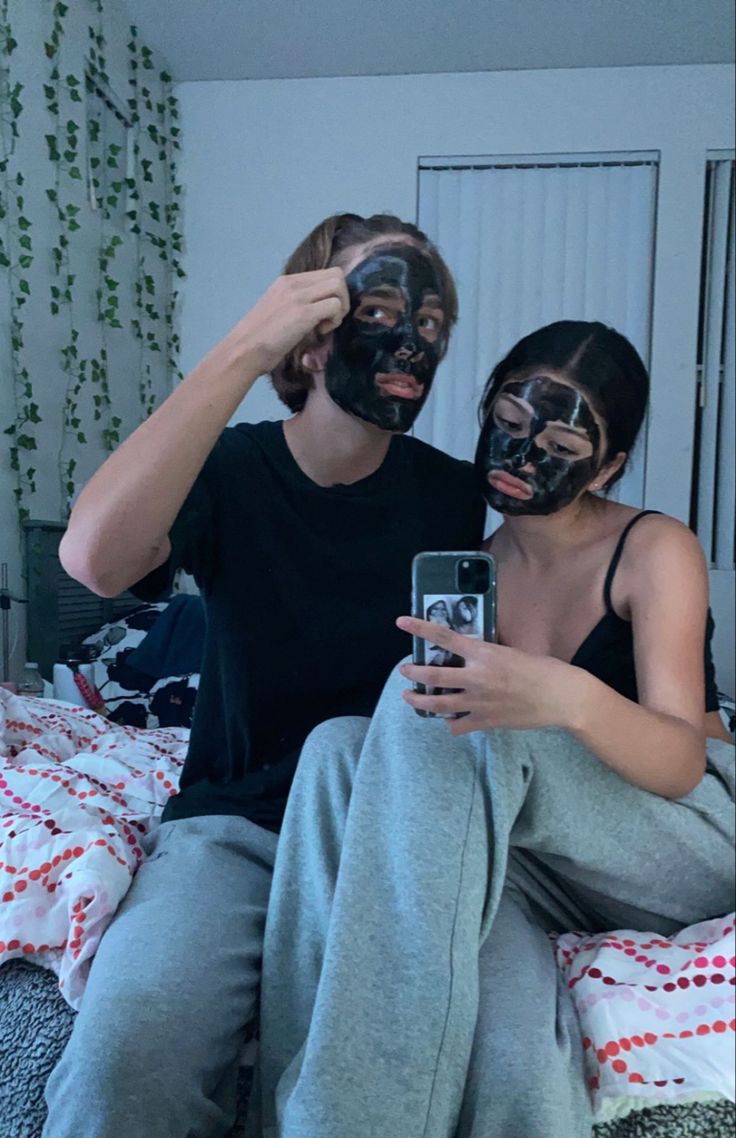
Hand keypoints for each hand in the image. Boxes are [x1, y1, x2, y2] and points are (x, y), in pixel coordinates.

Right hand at [227, 268, 349, 374]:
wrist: (243, 351)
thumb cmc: (258, 340)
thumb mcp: (278, 312)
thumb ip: (296, 304)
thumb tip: (319, 309)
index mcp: (286, 282)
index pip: (325, 274)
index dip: (332, 294)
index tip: (323, 314)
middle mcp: (293, 283)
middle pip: (336, 274)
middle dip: (342, 298)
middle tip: (330, 319)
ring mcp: (298, 296)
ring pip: (338, 285)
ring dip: (340, 307)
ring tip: (325, 325)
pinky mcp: (303, 313)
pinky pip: (335, 305)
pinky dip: (335, 320)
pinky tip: (321, 332)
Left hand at [396, 616, 586, 735]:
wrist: (561, 697)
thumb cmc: (543, 669)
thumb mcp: (511, 652)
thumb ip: (488, 654)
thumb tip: (471, 653)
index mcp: (483, 654)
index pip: (444, 637)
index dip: (419, 628)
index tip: (401, 622)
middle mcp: (476, 677)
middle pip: (431, 675)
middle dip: (412, 672)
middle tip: (404, 670)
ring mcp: (478, 702)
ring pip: (437, 703)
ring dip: (419, 700)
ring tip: (409, 696)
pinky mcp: (485, 721)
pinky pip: (457, 725)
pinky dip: (449, 722)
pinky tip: (448, 720)